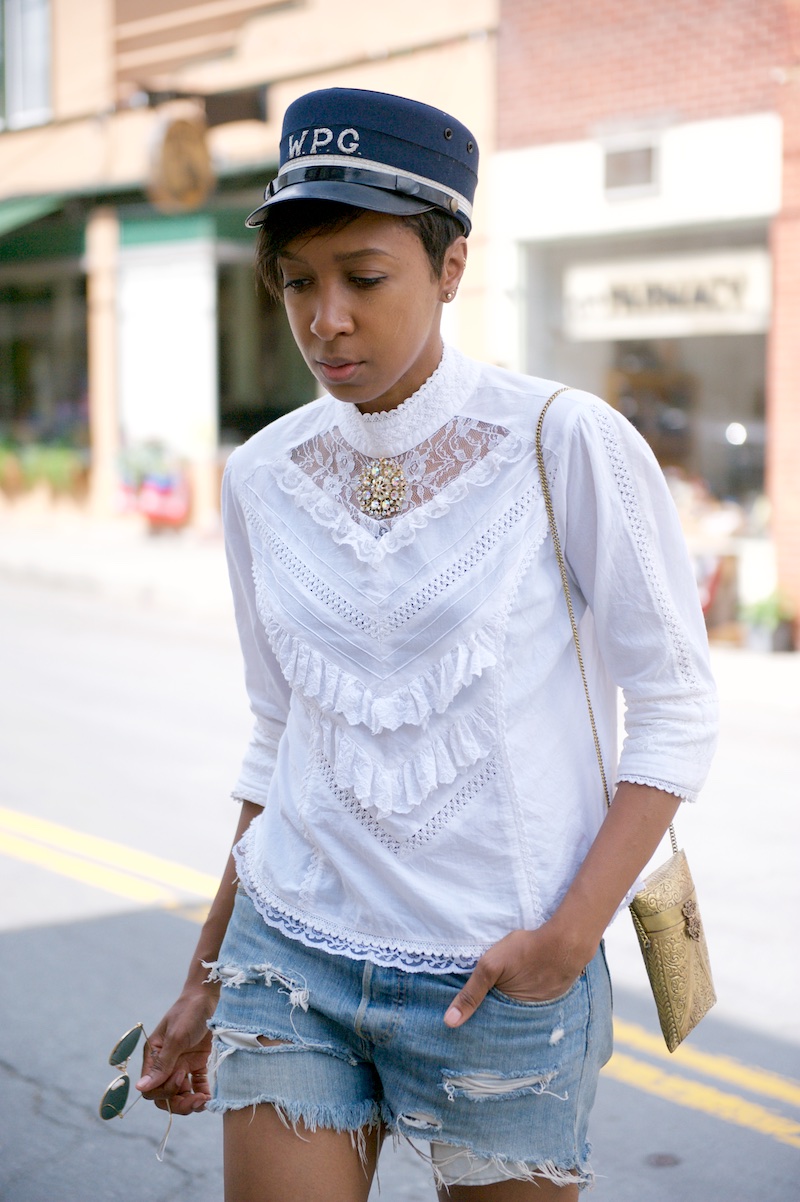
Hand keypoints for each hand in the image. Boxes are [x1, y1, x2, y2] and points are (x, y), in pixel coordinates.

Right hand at [136, 988, 215, 1115]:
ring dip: (191, 1102)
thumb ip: (162, 1064)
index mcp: (154, 1057)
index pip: (152, 1088)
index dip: (165, 1091)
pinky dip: (202, 1093)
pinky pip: (197, 1085)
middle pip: (166, 1096)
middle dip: (180, 1104)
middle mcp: (166, 1064)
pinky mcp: (197, 1063)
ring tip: (204, 1101)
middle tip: (198, 1100)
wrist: (208, 997)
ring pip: (181, 1094)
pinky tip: (209, 1097)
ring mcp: (182, 1064)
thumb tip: (140, 1088)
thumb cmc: (189, 1012)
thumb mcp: (176, 1037)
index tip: (182, 1076)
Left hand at [443, 924, 593, 1027]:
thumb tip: (449, 1022)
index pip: (488, 1024)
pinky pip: (535, 999)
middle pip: (504, 1018)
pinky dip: (527, 993)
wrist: (567, 941)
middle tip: (482, 1004)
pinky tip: (524, 983)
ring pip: (519, 1009)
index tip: (464, 1019)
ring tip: (504, 992)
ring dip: (511, 1003)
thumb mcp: (490, 966)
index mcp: (511, 1014)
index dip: (477, 1019)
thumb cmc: (526, 951)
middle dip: (493, 1013)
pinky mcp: (552, 995)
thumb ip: (470, 993)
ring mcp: (542, 1006)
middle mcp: (528, 1017)